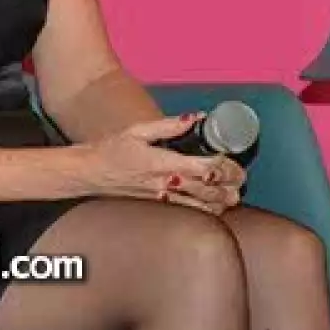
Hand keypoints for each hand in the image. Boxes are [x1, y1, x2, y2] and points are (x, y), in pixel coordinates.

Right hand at [77, 112, 246, 214]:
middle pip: (204, 189)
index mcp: (162, 163)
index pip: (201, 167)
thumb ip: (169, 126)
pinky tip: (213, 210)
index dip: (223, 167)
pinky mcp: (156, 205)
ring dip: (218, 202)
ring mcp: (160, 198)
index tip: (235, 163)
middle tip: (242, 182)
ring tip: (234, 198)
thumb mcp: (138, 130)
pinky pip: (184, 211)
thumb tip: (194, 117)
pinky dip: (202, 211)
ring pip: (196, 205)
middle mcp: (163, 184)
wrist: (88, 173)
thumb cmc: (111, 150)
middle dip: (226, 186)